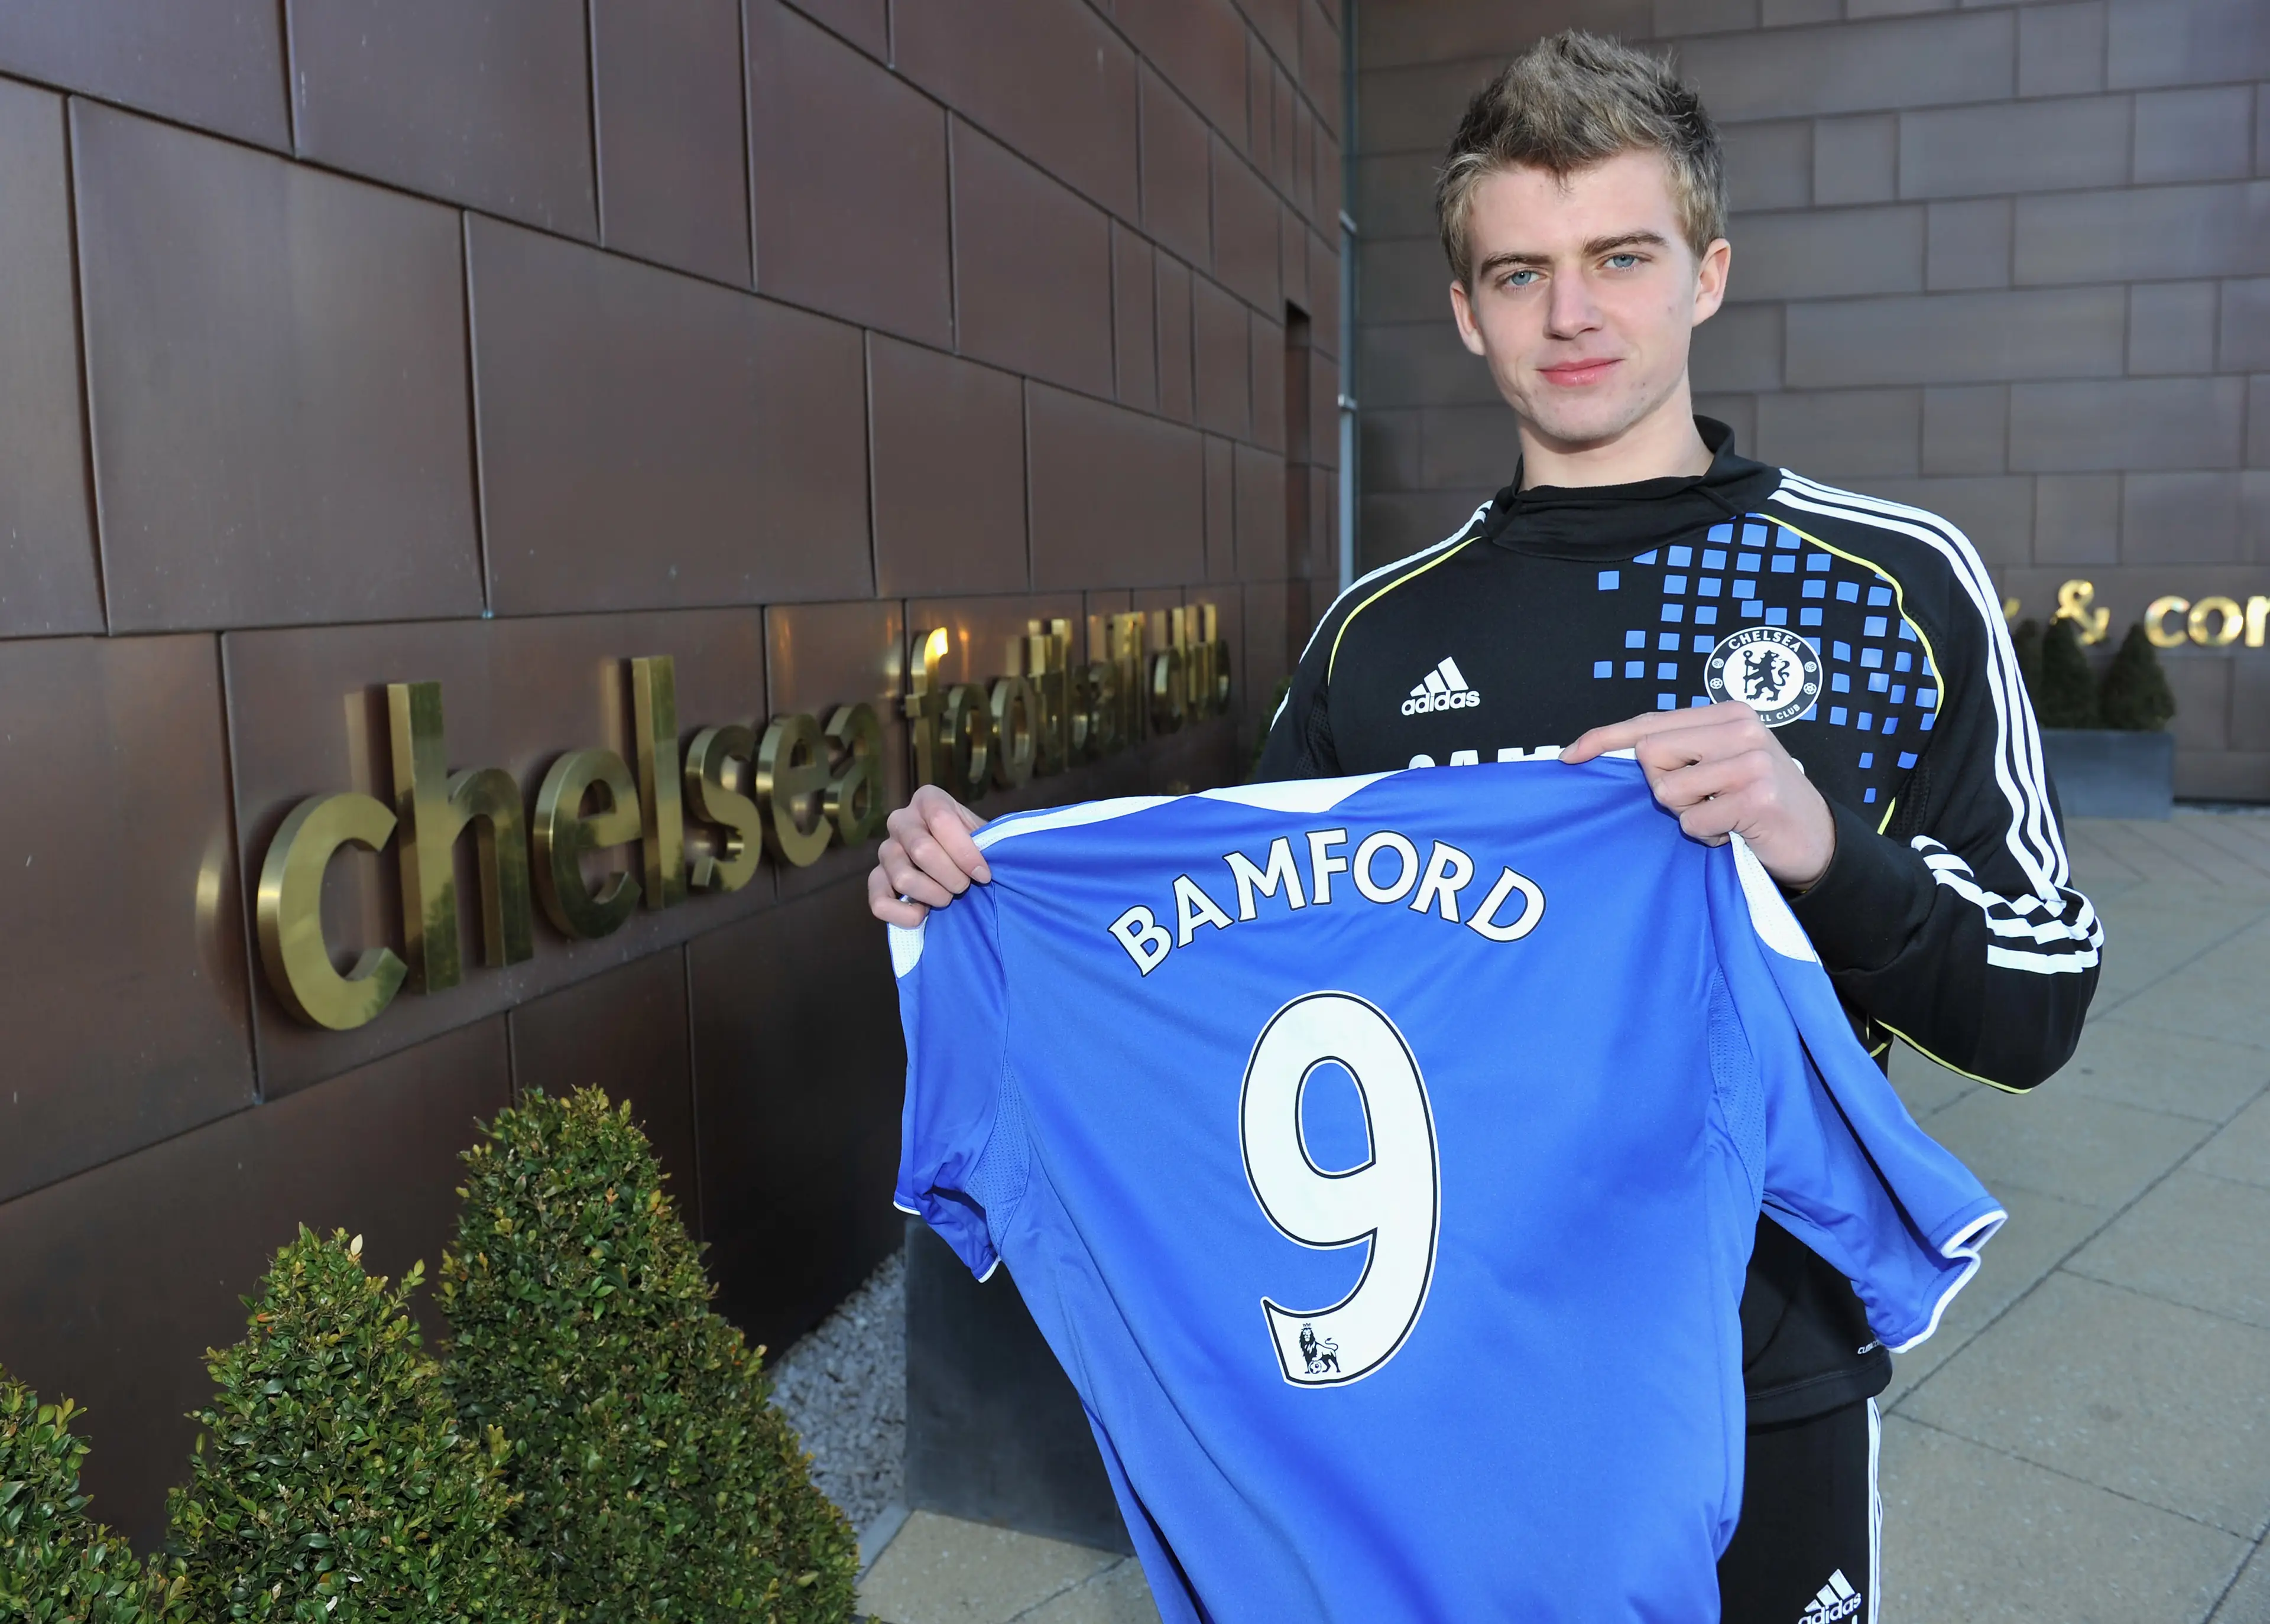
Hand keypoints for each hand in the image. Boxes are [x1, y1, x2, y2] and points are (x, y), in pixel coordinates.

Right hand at [868, 785, 990, 926]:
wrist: (958, 863)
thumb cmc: (973, 846)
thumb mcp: (983, 834)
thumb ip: (985, 842)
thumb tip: (982, 869)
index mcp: (928, 800)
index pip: (941, 820)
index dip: (965, 852)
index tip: (983, 875)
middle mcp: (901, 820)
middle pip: (921, 850)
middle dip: (951, 876)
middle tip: (965, 886)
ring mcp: (885, 850)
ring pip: (902, 878)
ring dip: (932, 895)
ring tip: (947, 898)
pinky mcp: (875, 880)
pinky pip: (879, 902)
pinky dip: (903, 915)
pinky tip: (923, 914)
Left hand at [1561, 702, 1836, 888]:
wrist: (1817, 839)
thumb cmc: (1760, 802)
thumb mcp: (1722, 763)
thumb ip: (1682, 750)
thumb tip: (1617, 750)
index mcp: (1727, 714)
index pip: (1650, 721)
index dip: (1604, 739)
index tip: (1570, 755)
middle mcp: (1741, 728)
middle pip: (1650, 753)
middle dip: (1664, 786)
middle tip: (1702, 799)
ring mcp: (1750, 761)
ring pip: (1667, 790)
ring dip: (1687, 814)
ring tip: (1722, 814)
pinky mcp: (1755, 797)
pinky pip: (1693, 821)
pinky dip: (1706, 834)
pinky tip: (1734, 830)